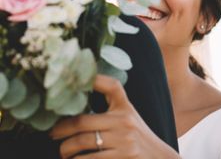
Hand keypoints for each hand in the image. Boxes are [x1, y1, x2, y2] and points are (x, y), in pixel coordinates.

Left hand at [50, 75, 179, 158]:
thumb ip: (111, 110)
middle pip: (83, 122)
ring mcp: (124, 141)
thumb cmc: (137, 135)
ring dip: (66, 149)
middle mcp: (125, 121)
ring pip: (83, 143)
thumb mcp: (128, 117)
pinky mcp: (122, 158)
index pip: (113, 87)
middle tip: (53, 133)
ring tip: (63, 152)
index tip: (76, 79)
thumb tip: (78, 106)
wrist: (158, 157)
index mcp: (125, 108)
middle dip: (62, 129)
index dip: (95, 79)